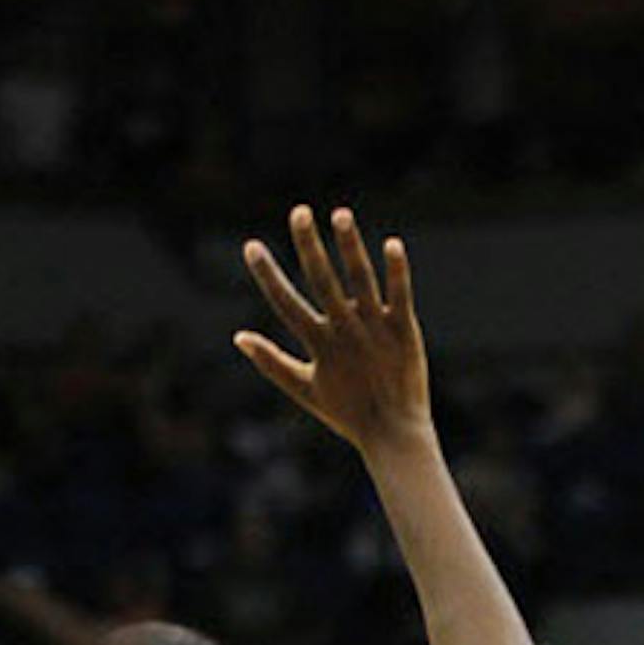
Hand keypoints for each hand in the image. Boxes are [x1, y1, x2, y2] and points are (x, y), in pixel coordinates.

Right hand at [235, 205, 432, 455]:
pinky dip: (396, 271)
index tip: (250, 245)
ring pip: (360, 280)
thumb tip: (238, 336)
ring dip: (350, 246)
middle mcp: (345, 332)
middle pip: (322, 280)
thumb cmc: (347, 412)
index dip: (266, 274)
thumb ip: (272, 362)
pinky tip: (391, 244)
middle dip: (308, 245)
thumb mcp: (303, 389)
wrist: (394, 433)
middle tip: (299, 211)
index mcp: (318, 344)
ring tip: (340, 214)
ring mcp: (375, 329)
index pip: (285, 302)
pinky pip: (399, 295)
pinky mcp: (405, 331)